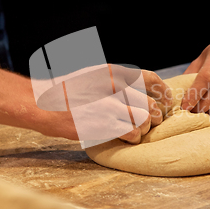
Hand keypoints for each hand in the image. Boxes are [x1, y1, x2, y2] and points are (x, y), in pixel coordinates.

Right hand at [36, 65, 171, 143]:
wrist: (42, 104)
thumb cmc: (67, 91)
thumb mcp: (92, 75)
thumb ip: (115, 81)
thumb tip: (141, 91)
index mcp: (112, 71)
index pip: (149, 78)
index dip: (163, 90)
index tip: (167, 99)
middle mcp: (113, 86)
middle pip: (150, 103)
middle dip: (154, 115)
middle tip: (151, 120)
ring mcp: (109, 105)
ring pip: (144, 119)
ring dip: (144, 127)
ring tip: (137, 130)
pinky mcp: (104, 124)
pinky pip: (133, 133)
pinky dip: (134, 137)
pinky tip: (126, 137)